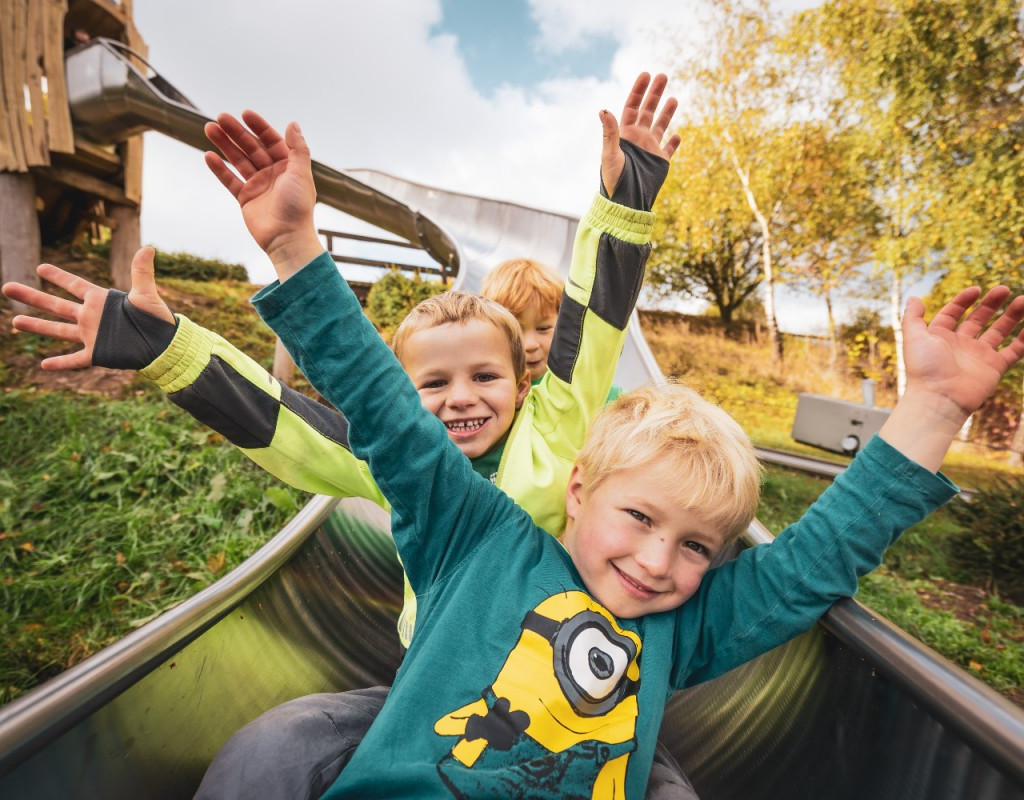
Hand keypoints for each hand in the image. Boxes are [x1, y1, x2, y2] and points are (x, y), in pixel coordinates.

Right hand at [1, 247, 172, 369]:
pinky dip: (61, 364)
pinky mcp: (97, 354)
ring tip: (15, 322)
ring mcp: (92, 336)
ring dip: (37, 326)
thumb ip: (142, 273)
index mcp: (100, 300)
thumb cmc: (157, 318)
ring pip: (58, 330)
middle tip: (8, 287)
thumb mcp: (146, 294)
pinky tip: (43, 365)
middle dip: (32, 297)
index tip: (40, 267)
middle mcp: (91, 317)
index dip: (58, 276)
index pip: (74, 285)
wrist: (164, 345)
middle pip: (55, 305)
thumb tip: (148, 247)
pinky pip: (75, 359)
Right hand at [204, 112, 322, 278]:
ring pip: (238, 160)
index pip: (271, 140)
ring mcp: (258, 185)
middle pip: (251, 147)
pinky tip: (209, 156)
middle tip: (220, 117)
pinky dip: (220, 169)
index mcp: (288, 166)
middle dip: (236, 132)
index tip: (244, 114)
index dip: (259, 127)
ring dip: (224, 145)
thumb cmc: (298, 207)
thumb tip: (293, 123)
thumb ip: (298, 148)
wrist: (287, 238)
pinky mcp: (246, 199)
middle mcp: (273, 173)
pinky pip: (230, 180)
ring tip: (209, 128)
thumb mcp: (301, 174)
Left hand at [600, 72, 680, 194]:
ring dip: (667, 112)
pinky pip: (668, 149)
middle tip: (663, 76)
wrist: (625, 201)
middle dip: (654, 93)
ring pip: (660, 126)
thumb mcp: (610, 153)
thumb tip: (603, 109)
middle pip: (647, 111)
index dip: (639, 90)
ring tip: (674, 98)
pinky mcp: (659, 163)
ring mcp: (649, 150)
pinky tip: (679, 135)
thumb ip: (610, 132)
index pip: (632, 106)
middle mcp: (638, 139)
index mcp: (625, 134)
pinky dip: (674, 143)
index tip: (646, 75)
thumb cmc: (613, 179)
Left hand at [880, 286, 1023, 471]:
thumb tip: (914, 298)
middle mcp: (960, 345)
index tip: (976, 289)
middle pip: (978, 319)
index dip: (963, 301)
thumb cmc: (925, 368)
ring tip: (1023, 299)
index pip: (953, 314)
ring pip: (999, 331)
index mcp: (940, 337)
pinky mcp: (994, 367)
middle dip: (991, 304)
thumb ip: (913, 317)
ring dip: (1011, 316)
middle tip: (1003, 289)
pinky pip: (1014, 350)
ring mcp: (978, 356)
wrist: (940, 399)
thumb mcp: (914, 337)